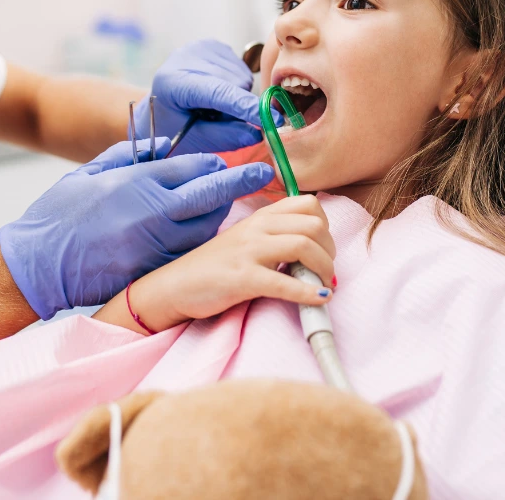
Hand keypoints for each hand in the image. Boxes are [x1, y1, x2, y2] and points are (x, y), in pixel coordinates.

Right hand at [0, 138, 273, 319]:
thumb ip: (128, 157)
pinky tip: (202, 236)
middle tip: (260, 175)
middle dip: (237, 185)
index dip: (215, 164)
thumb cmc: (57, 214)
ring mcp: (150, 246)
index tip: (231, 161)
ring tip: (226, 206)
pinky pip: (186, 254)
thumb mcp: (89, 173)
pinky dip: (197, 243)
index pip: (190, 168)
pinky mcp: (148, 272)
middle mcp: (148, 214)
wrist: (34, 265)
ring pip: (203, 229)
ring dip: (218, 216)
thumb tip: (162, 146)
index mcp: (134, 182)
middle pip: (208, 197)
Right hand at [128, 195, 335, 331]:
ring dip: (324, 269)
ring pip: (304, 247)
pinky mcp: (243, 279)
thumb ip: (274, 236)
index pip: (309, 204)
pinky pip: (285, 283)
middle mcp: (257, 228)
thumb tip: (313, 248)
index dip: (326, 225)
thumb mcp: (246, 239)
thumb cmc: (214, 266)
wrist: (175, 286)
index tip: (323, 247)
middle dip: (329, 251)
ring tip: (323, 285)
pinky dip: (309, 292)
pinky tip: (320, 299)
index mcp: (261, 217)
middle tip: (325, 271)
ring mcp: (249, 252)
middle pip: (314, 226)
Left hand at [136, 40, 263, 154]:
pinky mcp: (212, 45)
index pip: (218, 92)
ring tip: (213, 105)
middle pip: (234, 84)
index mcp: (173, 82)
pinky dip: (235, 86)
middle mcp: (185, 57)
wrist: (160, 105)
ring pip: (242, 77)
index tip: (272, 120)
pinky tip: (216, 90)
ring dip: (236, 97)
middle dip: (237, 107)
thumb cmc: (174, 127)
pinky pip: (241, 70)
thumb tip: (258, 133)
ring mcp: (200, 47)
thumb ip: (225, 137)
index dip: (246, 107)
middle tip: (217, 119)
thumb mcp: (195, 140)